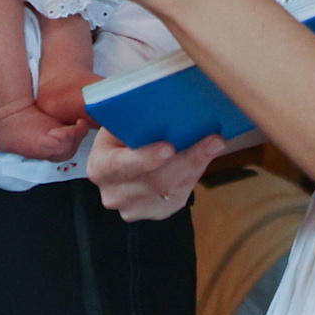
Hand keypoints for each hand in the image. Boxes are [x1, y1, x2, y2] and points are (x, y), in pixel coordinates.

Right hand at [89, 127, 226, 222]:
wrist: (122, 164)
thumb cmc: (121, 136)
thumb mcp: (118, 125)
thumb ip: (132, 119)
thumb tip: (163, 101)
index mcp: (100, 167)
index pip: (121, 165)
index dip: (145, 158)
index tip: (169, 148)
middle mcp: (114, 194)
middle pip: (155, 181)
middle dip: (188, 160)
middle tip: (214, 141)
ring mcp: (135, 208)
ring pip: (173, 189)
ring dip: (197, 165)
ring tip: (215, 143)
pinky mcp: (156, 213)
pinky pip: (181, 195)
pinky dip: (194, 174)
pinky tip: (204, 157)